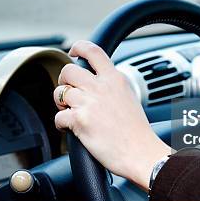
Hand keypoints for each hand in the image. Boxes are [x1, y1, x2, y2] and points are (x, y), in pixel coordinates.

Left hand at [53, 41, 170, 190]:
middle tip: (68, 92)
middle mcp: (101, 87)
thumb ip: (112, 86)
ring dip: (61, 103)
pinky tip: (69, 128)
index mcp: (114, 79)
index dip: (78, 47)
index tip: (73, 52)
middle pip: (68, 69)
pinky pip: (58, 116)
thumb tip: (97, 81)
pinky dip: (61, 123)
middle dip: (63, 80)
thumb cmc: (137, 132)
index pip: (92, 51)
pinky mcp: (80, 120)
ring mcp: (89, 103)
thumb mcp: (129, 97)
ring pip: (60, 92)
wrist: (141, 153)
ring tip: (69, 111)